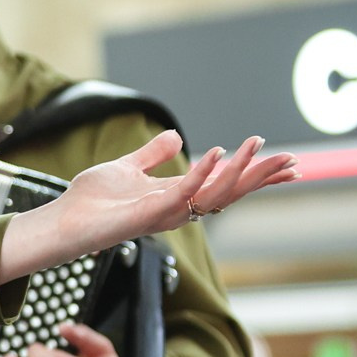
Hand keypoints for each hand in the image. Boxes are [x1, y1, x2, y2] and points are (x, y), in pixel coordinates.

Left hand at [0, 131, 296, 280]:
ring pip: (215, 194)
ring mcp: (166, 212)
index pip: (226, 185)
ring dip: (238, 170)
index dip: (256, 175)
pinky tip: (216, 150)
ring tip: (256, 145)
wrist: (62, 219)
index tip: (288, 164)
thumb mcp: (127, 168)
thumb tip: (176, 137)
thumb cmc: (91, 200)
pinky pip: (183, 191)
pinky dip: (201, 171)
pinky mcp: (148, 213)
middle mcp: (178, 208)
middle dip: (261, 177)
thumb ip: (152, 155)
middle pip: (231, 193)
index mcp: (177, 197)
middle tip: (294, 162)